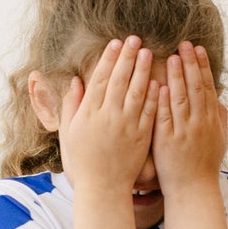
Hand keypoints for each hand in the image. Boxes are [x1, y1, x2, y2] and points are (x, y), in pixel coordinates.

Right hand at [61, 37, 155, 195]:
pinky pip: (149, 112)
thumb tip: (75, 82)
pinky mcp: (141, 137)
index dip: (109, 59)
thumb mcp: (69, 133)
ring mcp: (126, 126)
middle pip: (119, 80)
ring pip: (137, 92)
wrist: (101, 189)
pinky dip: (154, 96)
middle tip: (135, 39)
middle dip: (128, 57)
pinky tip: (158, 81)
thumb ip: (71, 106)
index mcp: (89, 113)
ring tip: (148, 53)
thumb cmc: (82, 162)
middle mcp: (108, 116)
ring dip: (143, 70)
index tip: (116, 43)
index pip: (100, 78)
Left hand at [153, 42, 227, 196]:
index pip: (207, 87)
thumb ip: (220, 118)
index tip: (198, 49)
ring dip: (177, 77)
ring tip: (171, 57)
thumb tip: (220, 100)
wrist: (193, 189)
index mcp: (211, 120)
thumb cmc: (205, 164)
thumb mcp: (219, 139)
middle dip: (190, 64)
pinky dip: (164, 102)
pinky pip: (166, 118)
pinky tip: (160, 86)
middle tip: (184, 44)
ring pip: (181, 99)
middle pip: (195, 88)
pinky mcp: (168, 141)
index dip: (203, 67)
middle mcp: (200, 123)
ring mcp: (184, 132)